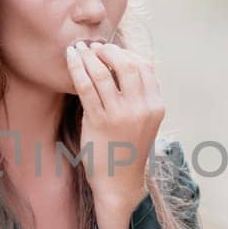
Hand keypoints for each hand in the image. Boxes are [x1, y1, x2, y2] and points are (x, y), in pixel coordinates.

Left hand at [64, 40, 163, 211]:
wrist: (119, 181)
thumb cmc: (128, 148)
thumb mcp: (144, 120)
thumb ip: (139, 95)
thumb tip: (124, 62)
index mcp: (156, 106)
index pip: (145, 67)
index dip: (127, 53)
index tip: (111, 50)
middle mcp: (141, 108)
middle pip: (128, 65)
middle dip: (108, 51)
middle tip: (94, 47)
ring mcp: (120, 115)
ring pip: (104, 74)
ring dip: (89, 56)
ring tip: (79, 49)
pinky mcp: (99, 121)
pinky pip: (86, 87)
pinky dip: (77, 69)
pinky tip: (71, 59)